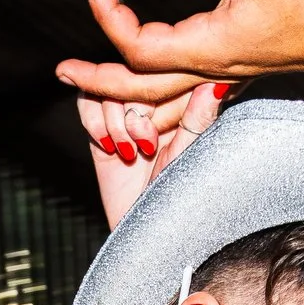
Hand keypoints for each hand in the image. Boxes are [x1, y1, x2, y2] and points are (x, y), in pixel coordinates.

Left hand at [53, 0, 303, 110]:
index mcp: (209, 50)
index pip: (137, 48)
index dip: (105, 16)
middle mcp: (215, 68)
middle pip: (143, 91)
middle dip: (99, 84)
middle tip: (64, 74)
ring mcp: (232, 70)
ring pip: (169, 97)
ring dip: (129, 95)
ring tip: (99, 88)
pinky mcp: (247, 61)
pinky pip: (194, 89)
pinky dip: (166, 90)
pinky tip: (161, 80)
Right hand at [77, 81, 225, 228]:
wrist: (144, 230)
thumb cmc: (176, 195)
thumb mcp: (189, 155)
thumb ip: (199, 117)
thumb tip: (217, 82)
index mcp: (181, 106)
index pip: (161, 74)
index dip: (156, 98)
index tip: (160, 133)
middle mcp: (154, 105)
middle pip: (131, 76)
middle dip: (134, 112)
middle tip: (146, 145)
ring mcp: (126, 114)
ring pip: (107, 87)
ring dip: (115, 121)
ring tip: (130, 151)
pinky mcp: (101, 127)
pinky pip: (87, 102)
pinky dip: (94, 122)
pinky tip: (109, 146)